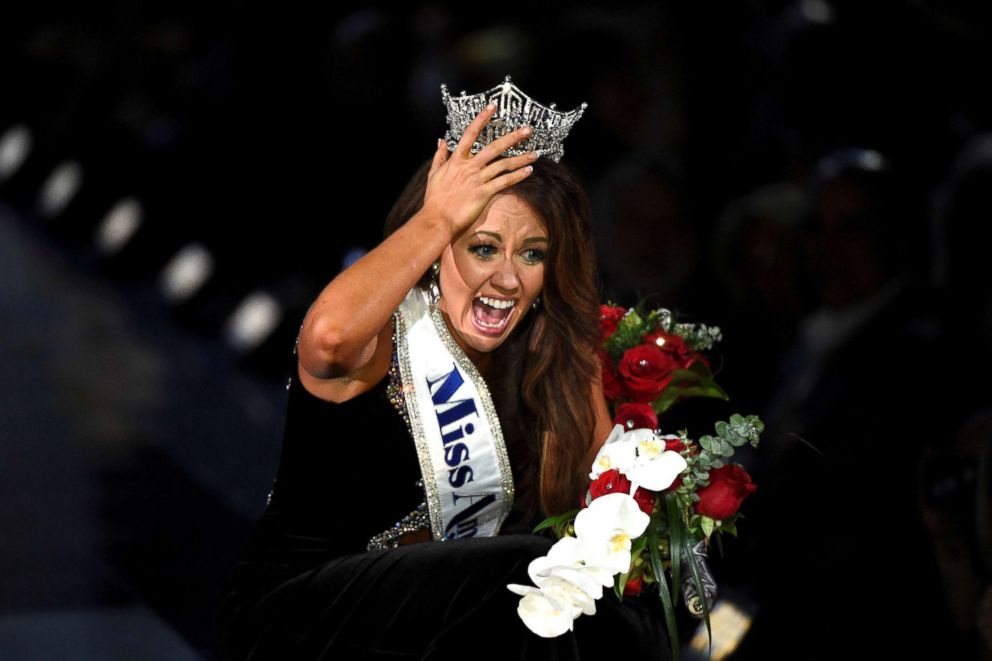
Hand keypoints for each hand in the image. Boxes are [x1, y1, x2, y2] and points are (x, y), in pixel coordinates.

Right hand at [423, 104, 538, 239]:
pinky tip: (528, 171)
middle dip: (512, 137)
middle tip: (527, 130)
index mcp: (456, 160)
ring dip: (521, 158)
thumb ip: (440, 156)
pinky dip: (517, 176)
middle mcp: (469, 166)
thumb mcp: (434, 174)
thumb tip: (441, 140)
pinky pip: (504, 181)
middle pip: (493, 147)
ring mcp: (477, 179)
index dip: (482, 119)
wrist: (437, 219)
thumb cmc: (434, 199)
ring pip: (503, 164)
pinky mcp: (484, 193)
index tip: (493, 107)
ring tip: (535, 154)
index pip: (470, 134)